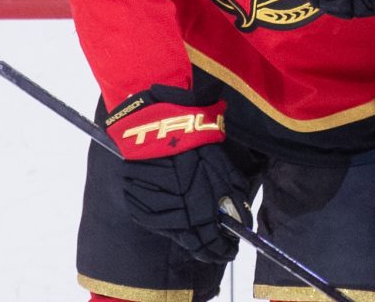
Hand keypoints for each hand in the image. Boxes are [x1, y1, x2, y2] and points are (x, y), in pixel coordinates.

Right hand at [105, 85, 247, 263]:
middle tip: (221, 250)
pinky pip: (157, 222)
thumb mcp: (221, 166)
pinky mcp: (135, 202)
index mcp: (196, 197)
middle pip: (191, 240)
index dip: (220, 248)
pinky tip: (184, 227)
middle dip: (208, 247)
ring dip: (190, 238)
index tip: (231, 251)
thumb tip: (239, 224)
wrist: (160, 121)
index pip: (209, 238)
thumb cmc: (197, 141)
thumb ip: (231, 197)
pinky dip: (173, 226)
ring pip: (174, 233)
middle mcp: (172, 206)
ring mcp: (151, 206)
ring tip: (205, 240)